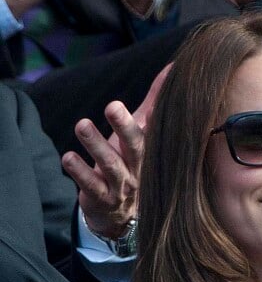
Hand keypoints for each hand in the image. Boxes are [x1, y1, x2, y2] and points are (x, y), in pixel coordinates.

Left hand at [61, 64, 170, 237]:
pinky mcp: (102, 198)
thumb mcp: (142, 133)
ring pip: (112, 166)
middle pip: (136, 147)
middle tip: (113, 106)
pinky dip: (80, 172)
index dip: (157, 114)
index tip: (156, 97)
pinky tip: (68, 157)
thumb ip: (155, 101)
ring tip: (82, 125)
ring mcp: (122, 185)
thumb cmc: (130, 163)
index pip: (155, 130)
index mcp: (150, 150)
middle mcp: (139, 168)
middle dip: (124, 127)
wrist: (120, 213)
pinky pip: (92, 186)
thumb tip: (173, 68)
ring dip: (97, 146)